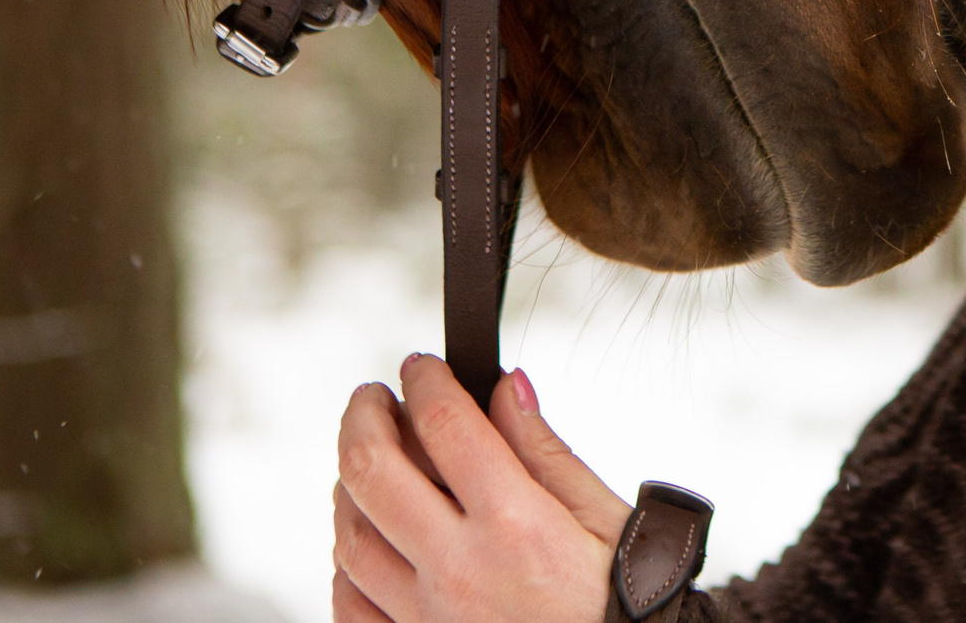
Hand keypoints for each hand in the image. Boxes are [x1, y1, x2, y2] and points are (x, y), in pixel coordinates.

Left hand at [333, 355, 634, 622]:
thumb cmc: (619, 604)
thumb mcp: (602, 516)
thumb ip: (545, 450)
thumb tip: (506, 388)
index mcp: (515, 523)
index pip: (444, 424)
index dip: (425, 380)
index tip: (422, 368)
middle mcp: (460, 569)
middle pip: (373, 472)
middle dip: (363, 418)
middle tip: (373, 399)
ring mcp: (429, 616)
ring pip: (352, 537)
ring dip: (350, 486)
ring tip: (370, 463)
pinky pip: (350, 605)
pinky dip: (345, 565)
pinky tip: (367, 539)